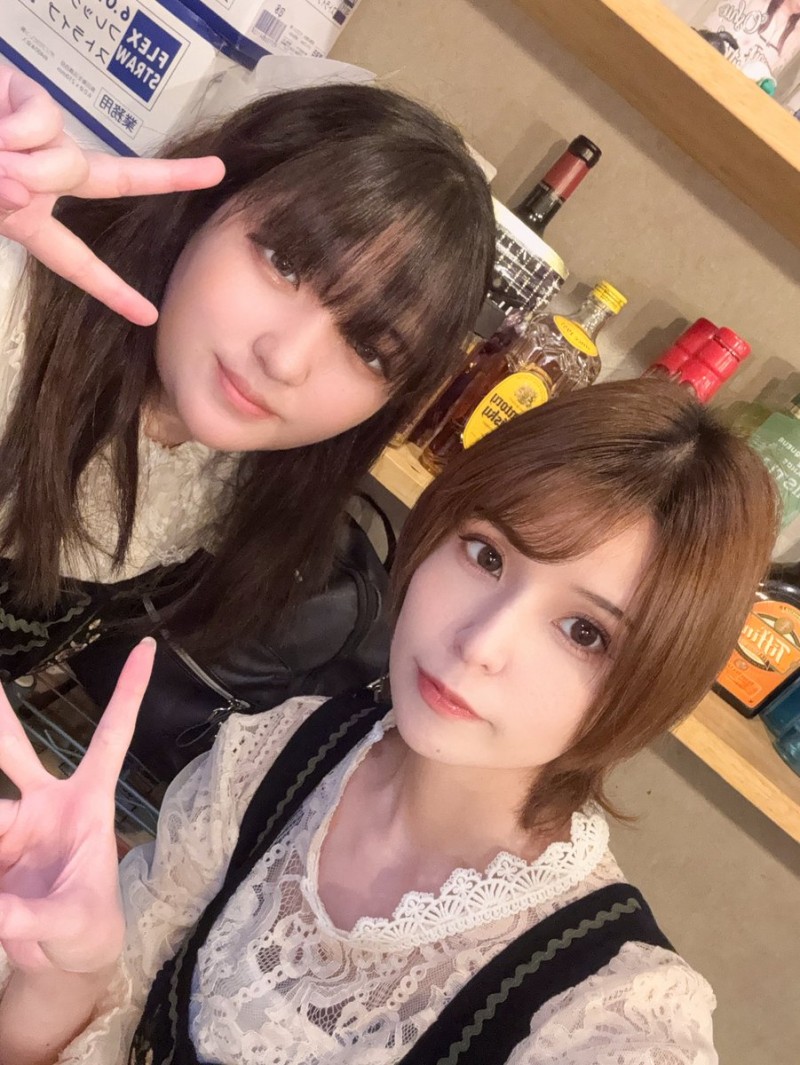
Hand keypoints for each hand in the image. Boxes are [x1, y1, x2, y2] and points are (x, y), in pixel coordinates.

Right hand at [0, 66, 224, 324]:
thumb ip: (4, 202)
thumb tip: (22, 190)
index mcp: (28, 215)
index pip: (76, 259)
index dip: (111, 290)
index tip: (150, 316)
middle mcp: (40, 175)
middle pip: (114, 179)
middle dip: (168, 178)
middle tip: (218, 172)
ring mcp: (37, 134)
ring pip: (67, 162)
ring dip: (26, 166)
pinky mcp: (25, 94)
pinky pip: (43, 125)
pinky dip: (13, 132)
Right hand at [0, 638, 155, 973]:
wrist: (64, 959)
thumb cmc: (88, 928)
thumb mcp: (71, 923)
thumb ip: (28, 917)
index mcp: (87, 803)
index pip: (111, 737)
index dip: (128, 692)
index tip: (147, 647)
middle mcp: (45, 805)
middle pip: (13, 750)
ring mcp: (13, 825)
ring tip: (7, 873)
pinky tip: (0, 886)